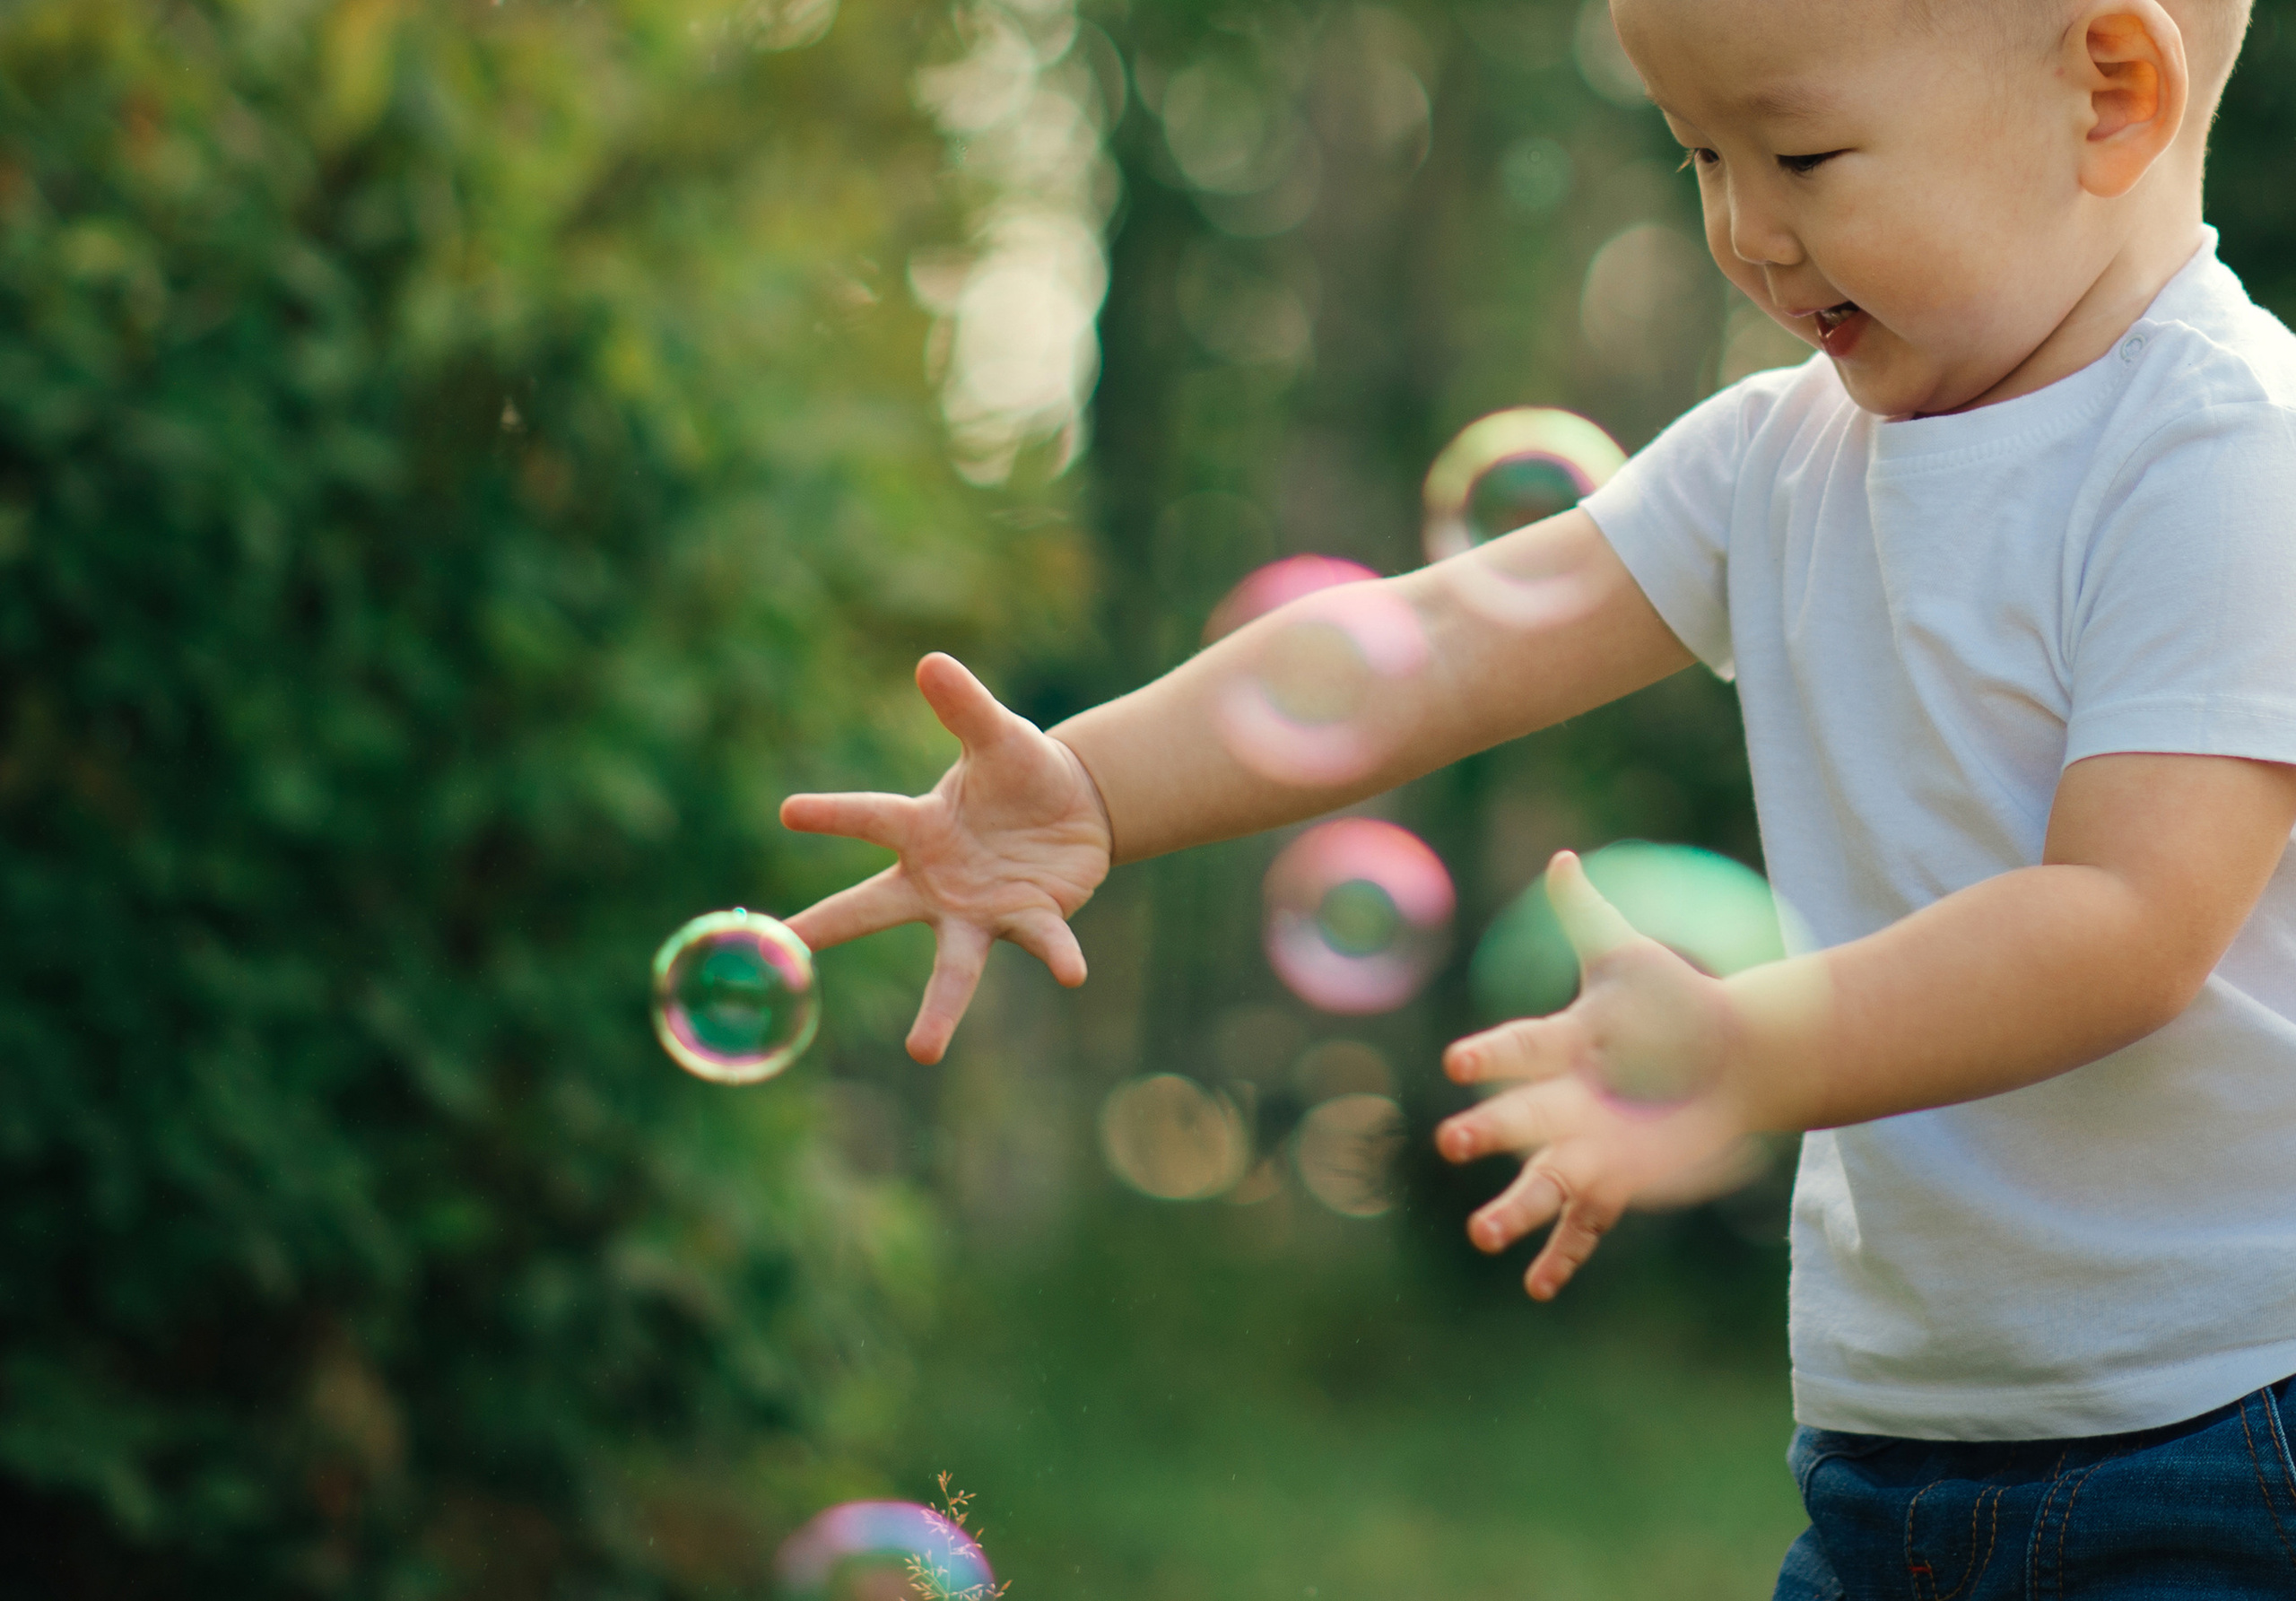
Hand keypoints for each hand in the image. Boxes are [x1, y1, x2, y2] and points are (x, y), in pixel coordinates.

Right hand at [780, 653, 1112, 1063]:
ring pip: (951, 965)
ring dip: (939, 1011)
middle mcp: (936, 879)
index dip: (831, 813)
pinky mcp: (1026, 921)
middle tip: (783, 957)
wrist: (1074, 809)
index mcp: (921, 827)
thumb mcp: (999, 734)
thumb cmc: (1019, 771)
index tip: (788, 812)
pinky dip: (1057, 955)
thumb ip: (966, 706)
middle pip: (872, 908)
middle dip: (828, 930)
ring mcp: (977, 910)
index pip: (869, 818)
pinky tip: (1072, 973)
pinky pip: (1041, 942)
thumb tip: (930, 662)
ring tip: (920, 1053)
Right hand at [1435, 851, 1762, 1299]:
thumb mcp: (1631, 960)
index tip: (1457, 1062)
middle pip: (1522, 1119)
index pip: (1522, 1049)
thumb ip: (1586, 916)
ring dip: (1512, 1210)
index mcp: (1566, 1047)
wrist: (1728, 1060)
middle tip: (1452, 1143)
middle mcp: (1565, 1102)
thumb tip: (1561, 860)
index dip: (1492, 1055)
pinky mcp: (1611, 1184)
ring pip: (1542, 1183)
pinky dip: (1562, 1257)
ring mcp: (1585, 1148)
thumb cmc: (1672, 1003)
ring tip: (1482, 1236)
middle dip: (1490, 1131)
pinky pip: (1583, 1227)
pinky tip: (1538, 1287)